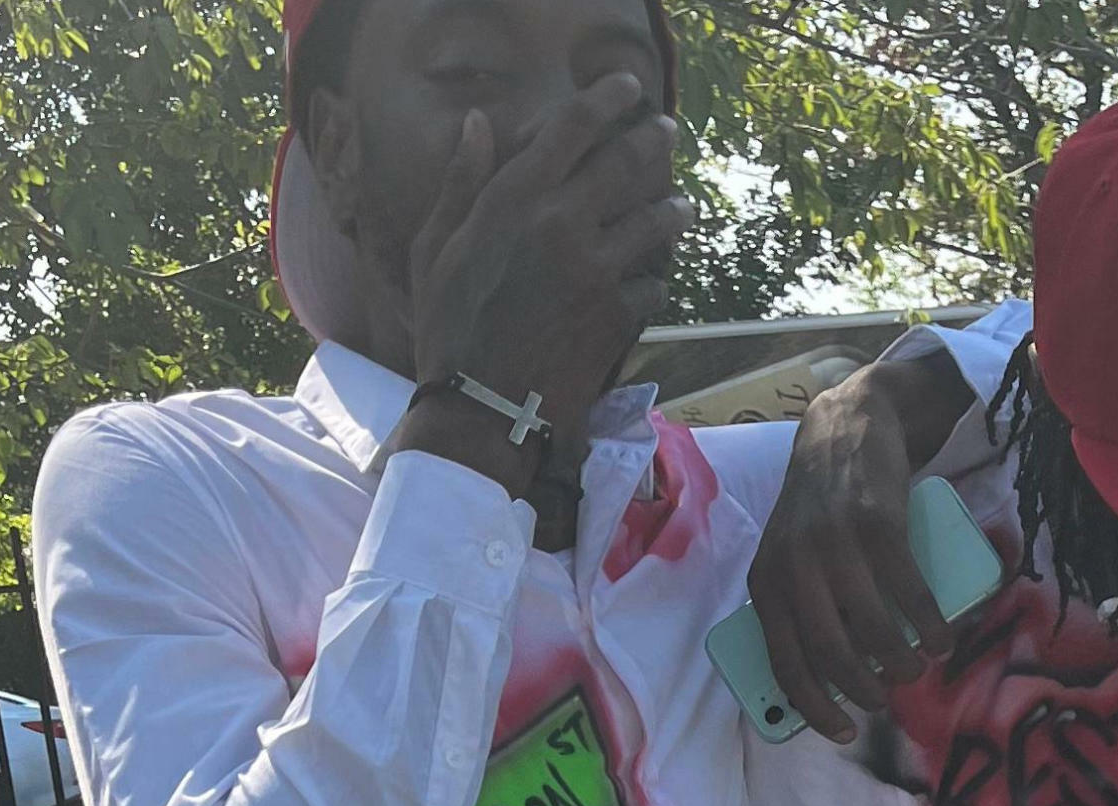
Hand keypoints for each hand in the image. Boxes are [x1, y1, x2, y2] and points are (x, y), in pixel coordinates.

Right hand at [390, 80, 688, 480]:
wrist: (483, 406)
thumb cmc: (449, 327)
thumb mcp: (436, 248)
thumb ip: (461, 182)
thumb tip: (480, 123)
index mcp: (515, 197)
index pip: (572, 128)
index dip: (606, 100)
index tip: (628, 87)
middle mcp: (563, 222)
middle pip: (625, 164)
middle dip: (652, 142)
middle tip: (667, 133)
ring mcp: (597, 269)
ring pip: (653, 221)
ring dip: (671, 209)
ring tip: (681, 206)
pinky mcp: (619, 315)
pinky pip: (654, 283)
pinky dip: (658, 276)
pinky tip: (658, 275)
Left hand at [748, 351, 979, 741]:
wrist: (844, 429)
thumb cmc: (820, 510)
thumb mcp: (790, 556)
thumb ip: (798, 605)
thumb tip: (828, 679)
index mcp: (767, 582)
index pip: (786, 663)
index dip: (814, 708)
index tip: (844, 732)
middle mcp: (795, 565)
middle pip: (830, 653)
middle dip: (863, 689)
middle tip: (886, 695)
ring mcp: (835, 544)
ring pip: (872, 629)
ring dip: (901, 662)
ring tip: (917, 667)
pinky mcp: (878, 524)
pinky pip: (908, 592)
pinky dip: (930, 625)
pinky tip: (941, 640)